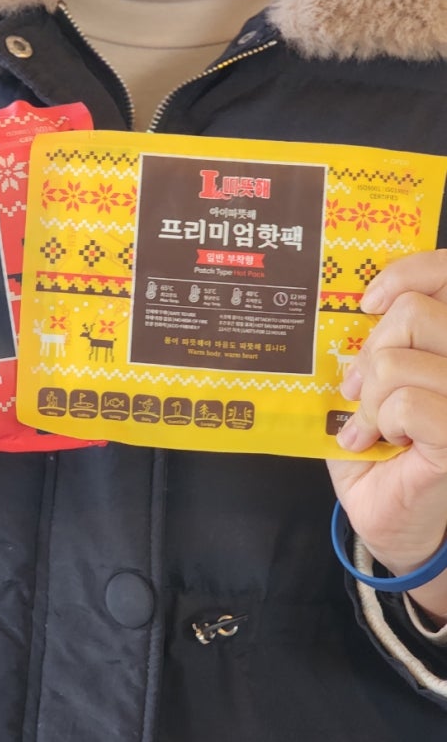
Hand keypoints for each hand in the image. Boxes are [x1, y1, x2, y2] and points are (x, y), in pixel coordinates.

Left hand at [328, 249, 446, 623]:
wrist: (392, 516)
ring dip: (370, 397)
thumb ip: (375, 346)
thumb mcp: (371, 388)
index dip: (407, 274)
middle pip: (414, 314)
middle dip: (371, 353)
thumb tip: (351, 308)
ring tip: (371, 424)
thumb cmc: (379, 449)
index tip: (369, 301)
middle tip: (359, 390)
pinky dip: (380, 422)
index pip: (446, 274)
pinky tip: (384, 442)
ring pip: (399, 361)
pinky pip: (406, 403)